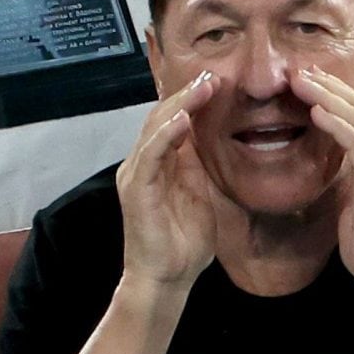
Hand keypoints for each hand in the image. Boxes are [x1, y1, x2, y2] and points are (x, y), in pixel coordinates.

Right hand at [117, 71, 220, 289]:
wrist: (166, 279)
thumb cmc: (183, 243)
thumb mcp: (199, 194)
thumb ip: (198, 166)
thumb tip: (211, 138)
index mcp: (157, 163)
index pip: (172, 120)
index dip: (192, 99)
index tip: (217, 80)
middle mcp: (141, 163)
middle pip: (161, 116)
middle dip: (187, 94)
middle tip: (213, 74)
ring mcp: (136, 174)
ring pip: (155, 128)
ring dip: (180, 105)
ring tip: (204, 86)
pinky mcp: (136, 189)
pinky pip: (151, 154)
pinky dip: (167, 134)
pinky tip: (184, 119)